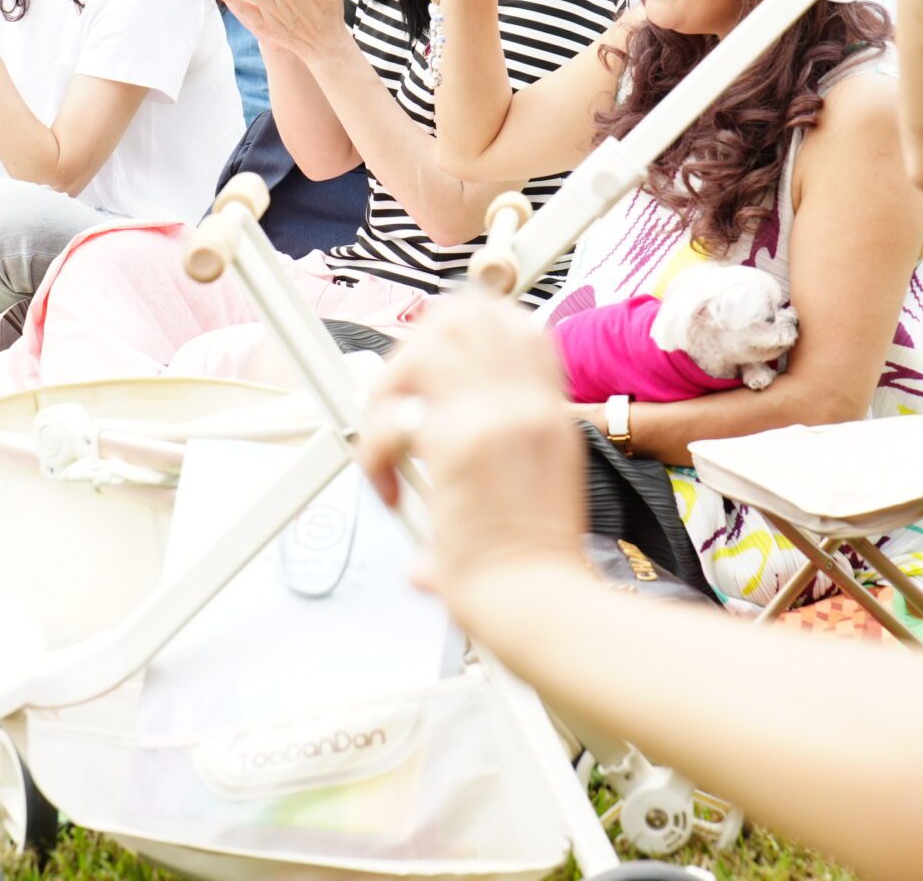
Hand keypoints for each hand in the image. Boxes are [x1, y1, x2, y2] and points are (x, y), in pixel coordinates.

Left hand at [356, 294, 585, 600]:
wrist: (541, 606)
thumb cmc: (537, 567)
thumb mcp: (545, 489)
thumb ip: (503, 457)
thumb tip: (444, 445)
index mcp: (549, 413)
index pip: (514, 326)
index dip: (465, 325)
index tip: (433, 352)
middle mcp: (526, 405)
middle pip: (466, 316)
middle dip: (415, 345)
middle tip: (398, 395)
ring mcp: (496, 418)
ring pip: (425, 347)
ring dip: (390, 386)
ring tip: (386, 433)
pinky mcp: (459, 445)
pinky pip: (394, 417)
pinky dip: (373, 447)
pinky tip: (385, 484)